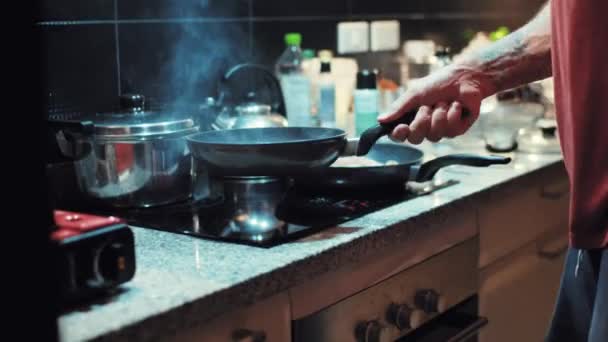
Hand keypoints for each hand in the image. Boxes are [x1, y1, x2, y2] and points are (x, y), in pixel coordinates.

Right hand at [378, 66, 494, 143]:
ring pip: (434, 135)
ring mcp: (440, 130)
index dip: (399, 135)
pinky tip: (456, 105)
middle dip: (421, 122)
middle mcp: (424, 127)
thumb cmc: (439, 83)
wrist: (465, 78)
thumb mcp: (415, 93)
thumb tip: (380, 119)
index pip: (399, 135)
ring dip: (439, 115)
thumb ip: (399, 107)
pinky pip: (450, 130)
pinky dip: (452, 114)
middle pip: (416, 139)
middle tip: (427, 107)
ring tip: (443, 102)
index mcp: (411, 118)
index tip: (401, 127)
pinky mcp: (456, 130)